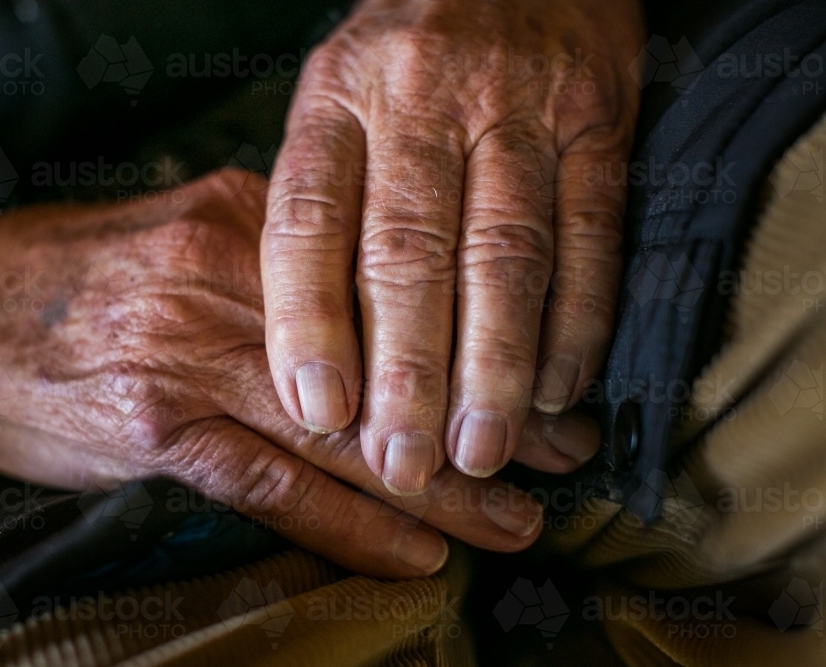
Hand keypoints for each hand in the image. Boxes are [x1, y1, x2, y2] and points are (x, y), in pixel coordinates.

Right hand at [0, 170, 598, 577]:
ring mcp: (192, 358)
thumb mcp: (173, 232)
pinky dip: (348, 527)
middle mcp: (230, 283)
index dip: (478, 336)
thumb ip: (270, 262)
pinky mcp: (156, 430)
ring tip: (514, 522)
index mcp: (247, 224)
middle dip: (484, 416)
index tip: (546, 378)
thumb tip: (363, 298)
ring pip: (344, 433)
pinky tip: (414, 558)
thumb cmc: (63, 278)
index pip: (392, 286)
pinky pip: (272, 486)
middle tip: (564, 455)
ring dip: (438, 487)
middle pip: (386, 362)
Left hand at [262, 0, 641, 493]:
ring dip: (494, 366)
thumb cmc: (405, 63)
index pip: (308, 223)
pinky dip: (579, 321)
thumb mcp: (337, 106)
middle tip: (401, 463)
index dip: (309, 325)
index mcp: (337, 103)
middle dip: (406, 373)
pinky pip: (591, 234)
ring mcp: (516, 110)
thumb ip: (325, 210)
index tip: (318, 412)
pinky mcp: (597, 120)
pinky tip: (561, 390)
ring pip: (503, 255)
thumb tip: (318, 357)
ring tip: (479, 450)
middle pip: (407, 254)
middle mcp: (421, 104)